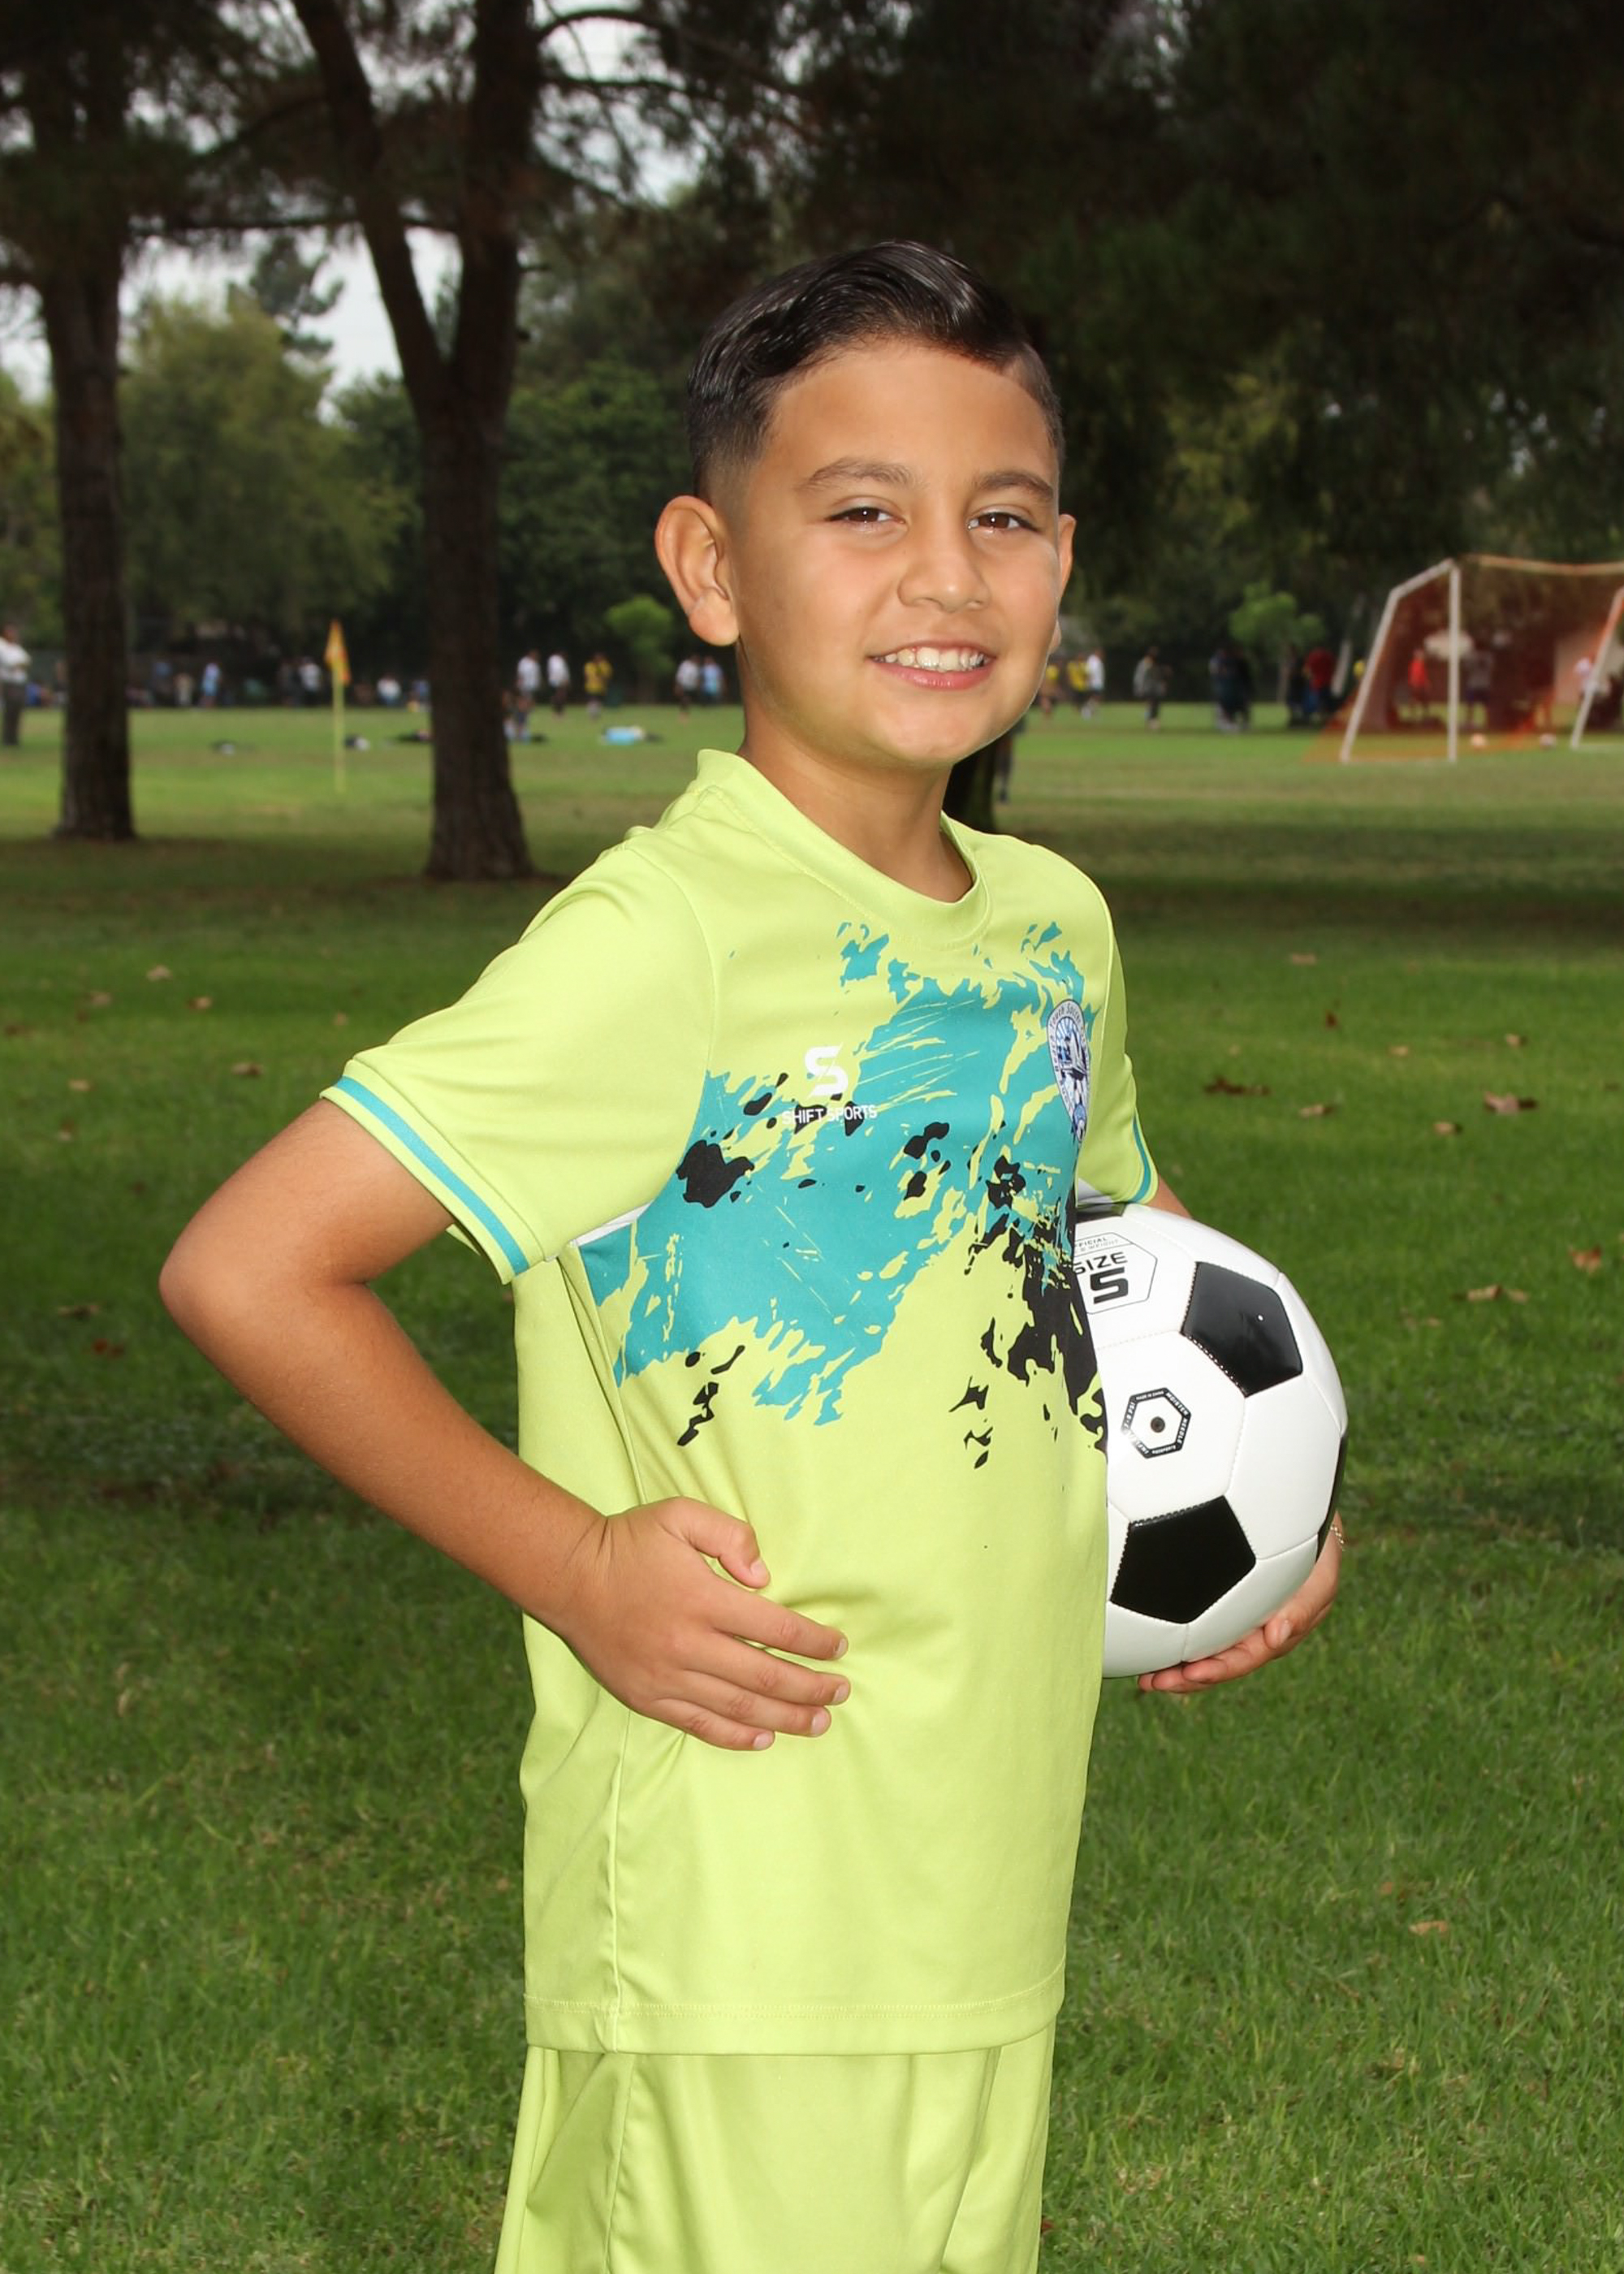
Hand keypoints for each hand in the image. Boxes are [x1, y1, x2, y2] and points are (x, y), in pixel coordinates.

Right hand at [551, 1498, 849, 1750]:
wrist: (569, 1577)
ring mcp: (667, 1676)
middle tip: (841, 1693)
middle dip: (810, 1687)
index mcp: (703, 1599)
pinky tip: (764, 1737)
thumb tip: (764, 1577)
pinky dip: (735, 1735)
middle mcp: (689, 1644)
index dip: (814, 1641)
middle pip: (765, 1675)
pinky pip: (699, 1724)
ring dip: (785, 1717)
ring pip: (738, 1706)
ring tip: (819, 1722)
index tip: (838, 1648)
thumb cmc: (630, 1542)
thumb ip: (731, 1536)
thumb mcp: (681, 1515)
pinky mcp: (647, 1696)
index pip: (775, 1627)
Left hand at [1137, 1520, 1342, 1694]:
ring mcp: (1236, 1618)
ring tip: (1143, 1674)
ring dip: (1174, 1663)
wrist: (1302, 1516)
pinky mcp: (1222, 1601)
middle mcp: (1253, 1632)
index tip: (1189, 1674)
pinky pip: (1197, 1624)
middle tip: (1149, 1683)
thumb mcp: (1320, 1576)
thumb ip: (1304, 1608)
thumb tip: (1276, 1638)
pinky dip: (1175, 1635)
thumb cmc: (1314, 1546)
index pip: (1244, 1659)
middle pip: (1217, 1662)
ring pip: (1203, 1649)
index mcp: (1276, 1633)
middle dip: (1184, 1677)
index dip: (1217, 1670)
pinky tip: (1149, 1638)